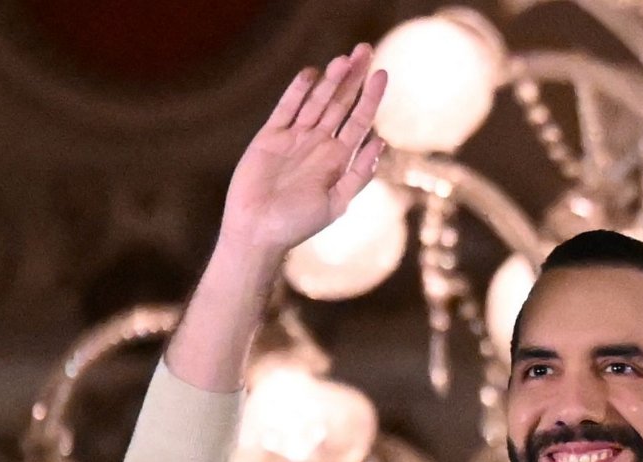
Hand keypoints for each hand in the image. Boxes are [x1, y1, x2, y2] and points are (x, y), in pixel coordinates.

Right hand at [219, 45, 387, 258]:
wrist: (259, 230)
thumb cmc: (299, 223)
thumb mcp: (337, 202)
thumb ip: (359, 174)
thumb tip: (381, 142)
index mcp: (339, 159)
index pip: (360, 120)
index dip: (371, 97)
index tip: (383, 74)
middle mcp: (319, 144)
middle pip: (341, 103)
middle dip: (354, 78)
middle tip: (365, 50)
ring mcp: (295, 138)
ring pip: (316, 101)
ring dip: (330, 80)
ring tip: (345, 58)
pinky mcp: (270, 136)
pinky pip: (287, 108)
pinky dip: (298, 91)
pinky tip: (311, 74)